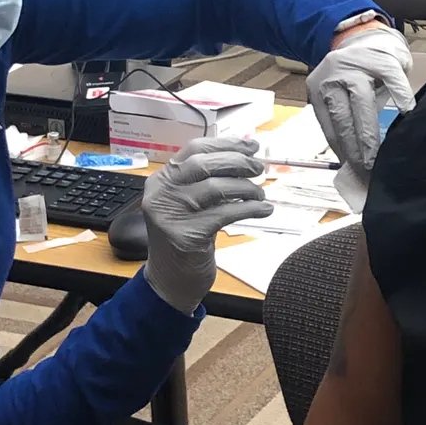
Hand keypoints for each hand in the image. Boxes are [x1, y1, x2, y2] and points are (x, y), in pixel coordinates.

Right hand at [141, 137, 273, 313]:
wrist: (170, 280)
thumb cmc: (186, 237)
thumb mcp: (190, 204)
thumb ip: (207, 180)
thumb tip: (245, 154)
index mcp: (162, 179)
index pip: (195, 149)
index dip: (226, 144)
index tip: (251, 145)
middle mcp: (161, 192)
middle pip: (204, 164)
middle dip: (237, 162)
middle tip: (259, 168)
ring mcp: (171, 214)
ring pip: (215, 187)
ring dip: (245, 187)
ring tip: (260, 193)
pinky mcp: (186, 235)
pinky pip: (225, 213)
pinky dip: (249, 209)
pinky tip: (263, 210)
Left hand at [307, 26, 414, 172]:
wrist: (367, 38)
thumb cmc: (356, 77)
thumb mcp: (339, 95)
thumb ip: (343, 122)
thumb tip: (351, 163)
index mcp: (319, 88)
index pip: (329, 125)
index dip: (341, 150)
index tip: (352, 170)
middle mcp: (333, 76)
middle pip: (342, 116)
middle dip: (354, 147)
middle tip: (365, 169)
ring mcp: (357, 66)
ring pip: (362, 102)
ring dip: (370, 133)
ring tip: (378, 156)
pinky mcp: (381, 59)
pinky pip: (392, 81)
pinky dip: (400, 98)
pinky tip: (407, 114)